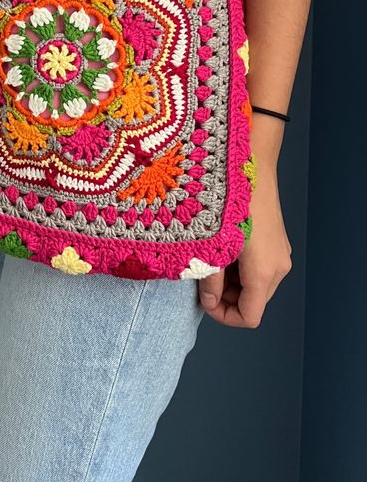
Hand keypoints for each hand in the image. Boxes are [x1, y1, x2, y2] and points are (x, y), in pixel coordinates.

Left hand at [198, 156, 292, 327]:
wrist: (251, 163)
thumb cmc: (229, 202)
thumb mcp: (212, 245)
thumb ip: (209, 279)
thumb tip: (209, 301)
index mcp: (264, 272)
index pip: (250, 317)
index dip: (224, 316)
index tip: (204, 301)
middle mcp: (278, 267)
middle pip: (253, 301)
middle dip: (225, 297)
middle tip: (201, 278)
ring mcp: (280, 253)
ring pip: (255, 284)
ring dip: (230, 280)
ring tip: (208, 258)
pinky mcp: (276, 240)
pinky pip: (258, 266)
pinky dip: (239, 265)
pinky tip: (221, 245)